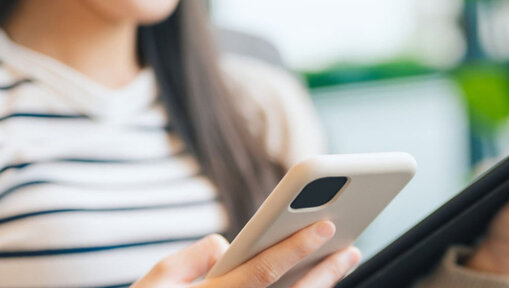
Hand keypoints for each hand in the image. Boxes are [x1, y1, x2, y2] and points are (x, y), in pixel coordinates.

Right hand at [131, 220, 360, 287]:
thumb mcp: (156, 280)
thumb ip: (193, 257)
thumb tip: (226, 245)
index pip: (261, 271)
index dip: (295, 248)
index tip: (325, 226)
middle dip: (326, 271)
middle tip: (352, 248)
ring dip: (322, 285)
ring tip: (345, 260)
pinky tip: (320, 279)